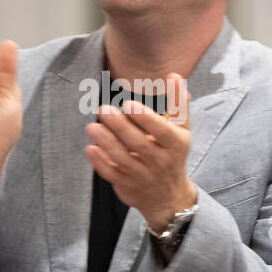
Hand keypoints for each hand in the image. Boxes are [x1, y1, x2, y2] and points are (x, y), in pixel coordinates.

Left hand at [85, 73, 194, 230]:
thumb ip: (177, 104)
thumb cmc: (172, 154)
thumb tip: (174, 75)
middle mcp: (161, 162)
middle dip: (121, 127)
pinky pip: (112, 175)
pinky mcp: (128, 186)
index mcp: (176, 145)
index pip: (163, 132)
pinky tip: (90, 148)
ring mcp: (143, 176)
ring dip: (107, 142)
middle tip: (104, 109)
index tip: (129, 104)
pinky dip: (100, 163)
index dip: (146, 119)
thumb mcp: (181, 130)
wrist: (169, 196)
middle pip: (139, 144)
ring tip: (92, 126)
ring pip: (123, 159)